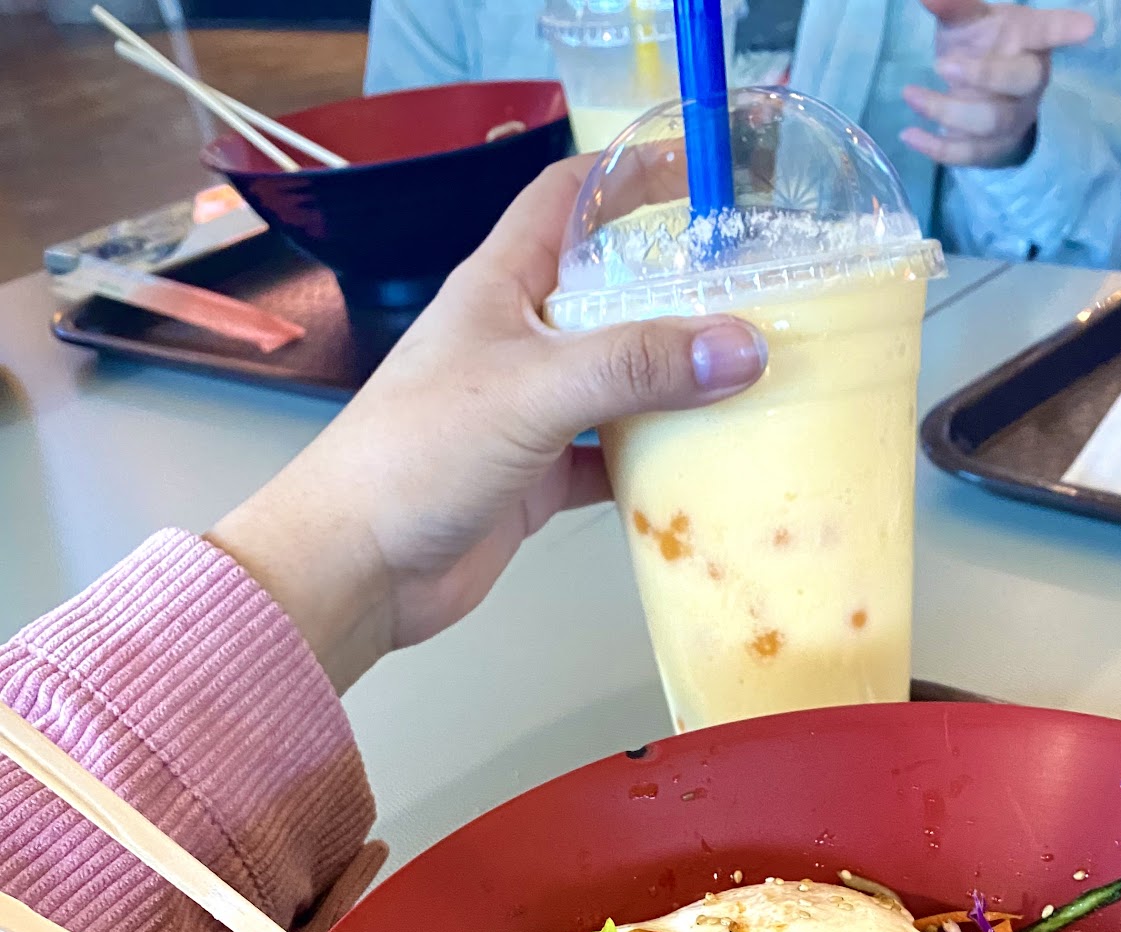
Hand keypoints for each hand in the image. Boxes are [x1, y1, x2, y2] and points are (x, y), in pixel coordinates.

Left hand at [210, 157, 766, 691]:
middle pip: (611, 292)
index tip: (704, 175)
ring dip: (675, 383)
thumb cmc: (419, 453)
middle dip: (678, 290)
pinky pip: (611, 459)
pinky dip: (655, 464)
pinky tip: (703, 469)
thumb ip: (638, 365)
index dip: (630, 174)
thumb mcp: (535, 390)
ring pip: (620, 382)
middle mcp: (518, 339)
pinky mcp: (537, 478)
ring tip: (751, 380)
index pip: (569, 198)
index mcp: (502, 285)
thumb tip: (744, 347)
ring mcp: (529, 412)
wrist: (359, 566)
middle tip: (758, 294)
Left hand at [901, 0, 1094, 169]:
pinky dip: (936, 147)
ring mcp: (1015, 118)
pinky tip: (909, 134)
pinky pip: (969, 155)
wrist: (981, 99)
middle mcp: (1030, 80)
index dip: (1066, 30)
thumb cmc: (979, 49)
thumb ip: (955, 6)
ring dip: (946, 110)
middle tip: (942, 64)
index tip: (1087, 27)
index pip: (1050, 30)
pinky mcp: (993, 149)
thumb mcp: (968, 22)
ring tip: (910, 93)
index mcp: (1029, 41)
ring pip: (991, 120)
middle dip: (984, 74)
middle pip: (1023, 80)